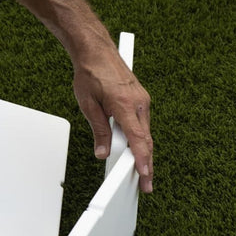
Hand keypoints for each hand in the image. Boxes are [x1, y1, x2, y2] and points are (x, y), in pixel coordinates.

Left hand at [73, 48, 153, 192]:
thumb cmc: (91, 73)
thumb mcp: (88, 105)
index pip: (137, 139)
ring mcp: (143, 102)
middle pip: (146, 141)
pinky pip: (143, 124)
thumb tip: (103, 152)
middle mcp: (139, 104)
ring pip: (146, 133)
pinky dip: (140, 139)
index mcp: (125, 105)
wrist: (97, 51)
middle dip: (147, 164)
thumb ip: (99, 131)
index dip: (142, 160)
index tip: (145, 175)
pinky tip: (134, 149)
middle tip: (146, 184)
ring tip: (140, 172)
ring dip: (143, 152)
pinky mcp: (142, 100)